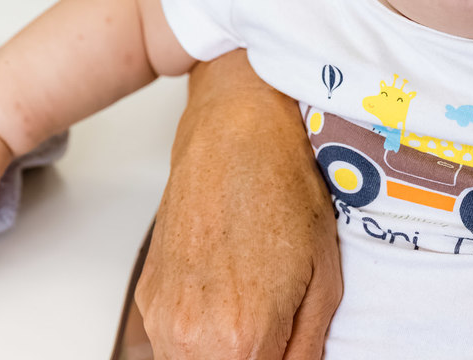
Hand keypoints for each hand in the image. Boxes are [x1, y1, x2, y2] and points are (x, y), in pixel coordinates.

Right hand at [134, 50, 341, 358]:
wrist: (237, 134)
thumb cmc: (284, 190)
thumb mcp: (325, 280)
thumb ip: (307, 349)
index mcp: (241, 338)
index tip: (286, 348)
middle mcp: (190, 335)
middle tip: (276, 330)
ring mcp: (161, 317)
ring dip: (224, 354)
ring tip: (255, 312)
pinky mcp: (147, 297)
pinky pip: (173, 341)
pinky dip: (200, 335)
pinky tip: (229, 296)